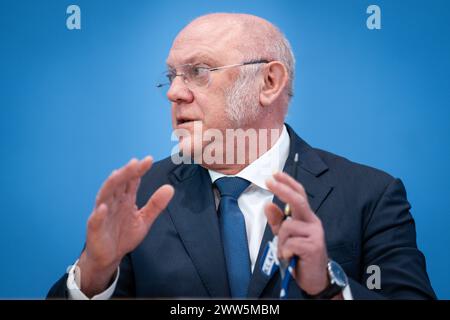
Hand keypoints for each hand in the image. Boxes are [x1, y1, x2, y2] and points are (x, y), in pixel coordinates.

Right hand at [78, 156, 173, 296]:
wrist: (110, 257)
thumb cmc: (124, 235)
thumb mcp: (144, 220)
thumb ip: (156, 204)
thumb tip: (170, 188)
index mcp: (125, 199)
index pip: (131, 181)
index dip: (139, 170)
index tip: (148, 160)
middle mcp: (113, 202)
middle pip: (118, 183)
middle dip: (126, 172)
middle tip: (136, 163)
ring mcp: (102, 214)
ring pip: (104, 196)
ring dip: (111, 184)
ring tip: (118, 174)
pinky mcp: (95, 229)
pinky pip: (95, 220)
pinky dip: (98, 214)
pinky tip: (103, 207)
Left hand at [265, 172, 329, 295]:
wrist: (315, 279)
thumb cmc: (301, 256)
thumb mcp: (285, 236)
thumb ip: (277, 221)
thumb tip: (268, 205)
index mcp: (307, 218)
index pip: (299, 195)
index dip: (287, 183)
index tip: (275, 174)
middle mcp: (313, 223)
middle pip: (298, 201)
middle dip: (282, 189)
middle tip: (269, 180)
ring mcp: (315, 234)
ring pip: (287, 227)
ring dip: (281, 241)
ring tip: (286, 252)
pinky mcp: (313, 246)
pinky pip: (289, 243)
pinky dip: (285, 251)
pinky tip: (291, 257)